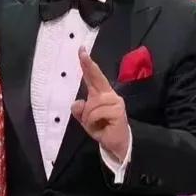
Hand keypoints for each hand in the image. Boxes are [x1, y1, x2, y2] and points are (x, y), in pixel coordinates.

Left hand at [71, 47, 129, 161]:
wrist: (116, 144)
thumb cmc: (103, 129)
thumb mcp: (87, 121)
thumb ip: (80, 112)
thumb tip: (77, 103)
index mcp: (101, 95)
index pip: (93, 77)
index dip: (88, 64)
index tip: (82, 51)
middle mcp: (109, 95)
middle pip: (97, 78)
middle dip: (88, 66)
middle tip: (82, 52)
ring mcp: (115, 102)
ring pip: (91, 104)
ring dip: (88, 118)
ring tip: (96, 125)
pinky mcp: (118, 111)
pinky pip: (96, 113)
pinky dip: (93, 122)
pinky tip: (101, 126)